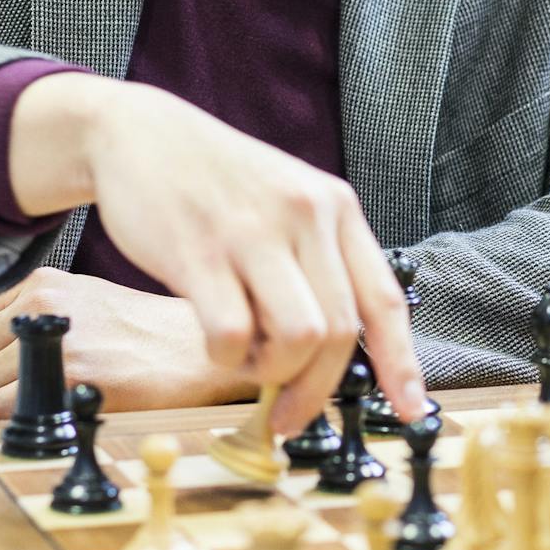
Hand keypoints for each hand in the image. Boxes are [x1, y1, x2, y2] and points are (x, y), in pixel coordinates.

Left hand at [0, 267, 256, 420]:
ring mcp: (54, 339)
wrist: (197, 349)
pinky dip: (20, 422)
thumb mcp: (87, 298)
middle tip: (14, 397)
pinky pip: (5, 410)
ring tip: (37, 405)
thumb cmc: (148, 331)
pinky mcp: (69, 376)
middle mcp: (42, 303)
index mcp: (43, 283)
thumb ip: (36, 313)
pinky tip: (54, 413)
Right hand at [7, 74, 426, 434]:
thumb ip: (314, 263)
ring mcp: (253, 232)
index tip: (410, 410)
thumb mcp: (286, 200)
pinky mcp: (200, 252)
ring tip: (246, 358)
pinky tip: (212, 338)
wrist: (138, 135)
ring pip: (298, 339)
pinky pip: (232, 337)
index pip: (384, 298)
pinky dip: (225, 358)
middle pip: (339, 333)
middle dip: (315, 390)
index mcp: (335, 205)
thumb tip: (331, 356)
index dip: (402, 363)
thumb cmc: (215, 183)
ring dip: (271, 373)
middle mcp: (305, 214)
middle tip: (287, 414)